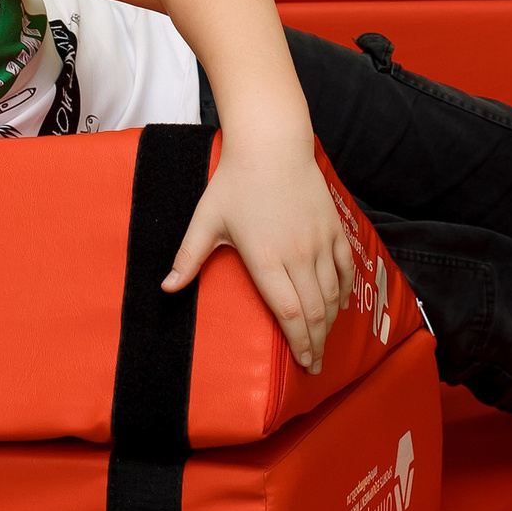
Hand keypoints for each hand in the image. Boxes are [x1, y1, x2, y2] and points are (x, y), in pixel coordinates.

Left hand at [162, 131, 355, 372]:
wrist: (271, 144)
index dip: (298, 342)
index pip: (288, 312)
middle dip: (316, 344)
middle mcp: (297, 254)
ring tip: (324, 343)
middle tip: (314, 366)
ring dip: (330, 323)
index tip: (301, 364)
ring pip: (332, 294)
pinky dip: (344, 292)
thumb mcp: (206, 219)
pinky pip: (346, 268)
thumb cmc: (235, 181)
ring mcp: (319, 241)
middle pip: (314, 311)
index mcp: (265, 257)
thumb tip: (165, 288)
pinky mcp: (334, 228)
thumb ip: (188, 257)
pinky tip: (339, 307)